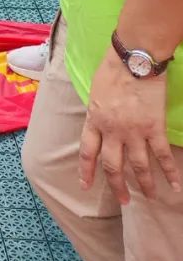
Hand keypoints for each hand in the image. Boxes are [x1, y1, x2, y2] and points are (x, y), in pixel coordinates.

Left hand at [78, 47, 181, 202]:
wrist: (134, 60)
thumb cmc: (111, 69)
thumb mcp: (95, 92)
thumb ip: (96, 111)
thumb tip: (97, 121)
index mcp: (95, 119)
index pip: (88, 151)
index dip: (86, 171)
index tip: (86, 186)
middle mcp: (112, 131)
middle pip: (113, 165)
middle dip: (117, 185)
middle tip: (124, 201)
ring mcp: (134, 132)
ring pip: (139, 166)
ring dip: (145, 184)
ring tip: (150, 197)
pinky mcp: (155, 128)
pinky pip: (162, 155)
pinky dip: (170, 172)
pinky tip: (176, 186)